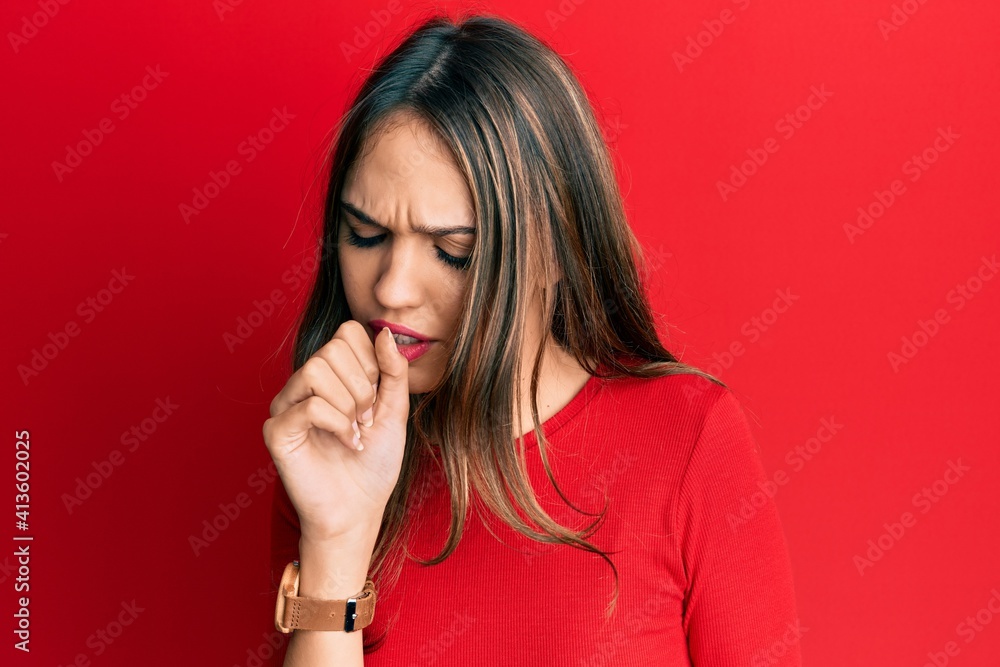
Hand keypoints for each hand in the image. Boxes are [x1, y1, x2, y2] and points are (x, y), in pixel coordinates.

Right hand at [263, 321, 409, 541]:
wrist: (360, 509)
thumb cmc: (375, 462)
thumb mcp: (395, 410)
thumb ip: (394, 371)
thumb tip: (385, 332)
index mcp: (331, 374)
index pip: (347, 332)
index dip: (372, 361)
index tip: (377, 396)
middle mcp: (304, 385)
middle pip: (332, 348)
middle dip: (363, 386)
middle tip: (366, 418)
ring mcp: (286, 406)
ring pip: (316, 370)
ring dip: (349, 404)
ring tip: (355, 432)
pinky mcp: (277, 431)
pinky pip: (309, 405)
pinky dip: (337, 424)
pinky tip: (346, 443)